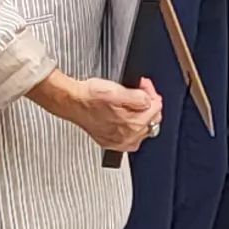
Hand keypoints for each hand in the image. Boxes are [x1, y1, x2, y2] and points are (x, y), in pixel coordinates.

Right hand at [39, 69, 160, 152]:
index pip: (156, 108)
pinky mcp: (112, 142)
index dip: (151, 93)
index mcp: (134, 124)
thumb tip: (150, 101)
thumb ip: (140, 97)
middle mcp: (129, 137)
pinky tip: (123, 115)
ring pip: (142, 128)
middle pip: (152, 120)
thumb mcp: (118, 91)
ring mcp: (120, 142)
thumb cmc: (90, 97)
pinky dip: (130, 125)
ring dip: (140, 115)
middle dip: (148, 104)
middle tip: (140, 91)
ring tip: (130, 102)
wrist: (73, 103)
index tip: (144, 86)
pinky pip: (130, 136)